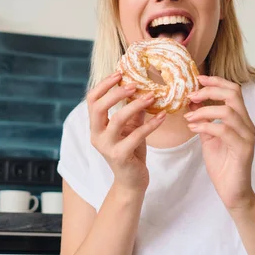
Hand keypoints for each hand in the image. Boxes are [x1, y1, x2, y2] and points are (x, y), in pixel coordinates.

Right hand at [87, 72, 166, 192]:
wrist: (132, 181)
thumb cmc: (131, 151)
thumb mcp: (131, 127)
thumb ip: (135, 110)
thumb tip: (145, 87)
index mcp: (96, 126)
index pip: (92, 100)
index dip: (104, 85)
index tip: (119, 73)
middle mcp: (97, 135)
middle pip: (98, 108)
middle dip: (115, 93)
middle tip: (133, 84)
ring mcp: (107, 147)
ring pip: (118, 120)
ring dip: (135, 105)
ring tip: (151, 96)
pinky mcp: (120, 156)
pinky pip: (136, 136)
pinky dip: (150, 125)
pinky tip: (163, 116)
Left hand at [184, 75, 254, 210]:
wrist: (232, 191)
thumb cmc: (222, 164)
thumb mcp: (208, 137)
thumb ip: (203, 119)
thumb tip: (192, 101)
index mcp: (241, 119)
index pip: (233, 91)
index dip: (216, 81)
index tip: (198, 79)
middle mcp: (247, 125)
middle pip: (234, 94)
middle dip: (210, 91)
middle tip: (191, 95)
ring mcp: (247, 137)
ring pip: (228, 111)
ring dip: (203, 111)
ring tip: (188, 117)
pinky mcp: (243, 150)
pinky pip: (224, 130)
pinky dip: (205, 126)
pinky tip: (193, 129)